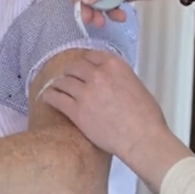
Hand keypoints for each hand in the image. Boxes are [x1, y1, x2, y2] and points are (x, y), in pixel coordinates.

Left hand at [40, 51, 167, 157]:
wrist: (141, 138)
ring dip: (59, 85)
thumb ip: (119, 77)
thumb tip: (109, 81)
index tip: (83, 68)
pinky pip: (55, 98)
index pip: (91, 55)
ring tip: (58, 89)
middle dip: (71, 73)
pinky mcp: (76, 111)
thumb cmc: (146, 116)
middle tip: (70, 81)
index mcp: (115, 66)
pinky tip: (48, 98)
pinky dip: (50, 96)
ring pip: (62, 81)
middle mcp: (97, 74)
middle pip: (74, 67)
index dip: (85, 62)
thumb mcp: (136, 85)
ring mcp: (85, 92)